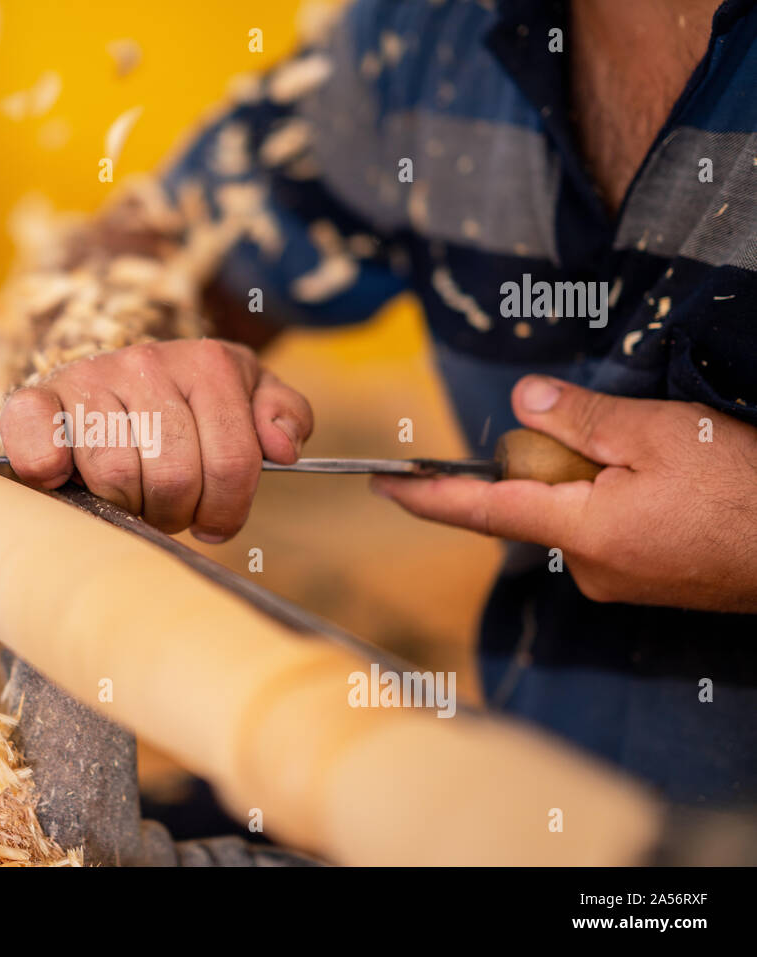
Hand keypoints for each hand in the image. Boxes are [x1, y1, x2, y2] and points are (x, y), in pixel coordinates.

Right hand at [0, 339, 312, 540]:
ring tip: (129, 495)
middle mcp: (146, 361)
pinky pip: (41, 449)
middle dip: (175, 511)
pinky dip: (49, 472)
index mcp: (208, 363)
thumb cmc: (184, 405)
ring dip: (125, 505)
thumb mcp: (245, 397)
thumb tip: (283, 448)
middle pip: (176, 478)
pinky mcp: (36, 400)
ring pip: (117, 477)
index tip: (212, 516)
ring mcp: (88, 378)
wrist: (107, 378)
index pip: (234, 464)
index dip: (226, 509)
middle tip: (166, 506)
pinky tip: (65, 476)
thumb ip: (282, 414)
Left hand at [372, 376, 756, 612]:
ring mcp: (618, 582)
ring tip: (663, 461)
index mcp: (582, 532)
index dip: (427, 495)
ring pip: (574, 516)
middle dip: (550, 466)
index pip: (481, 512)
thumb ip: (581, 419)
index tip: (383, 485)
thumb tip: (521, 403)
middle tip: (611, 438)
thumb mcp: (661, 434)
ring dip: (592, 481)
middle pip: (534, 505)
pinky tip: (668, 486)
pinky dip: (615, 501)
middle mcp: (589, 569)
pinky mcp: (645, 583)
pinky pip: (606, 532)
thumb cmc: (745, 490)